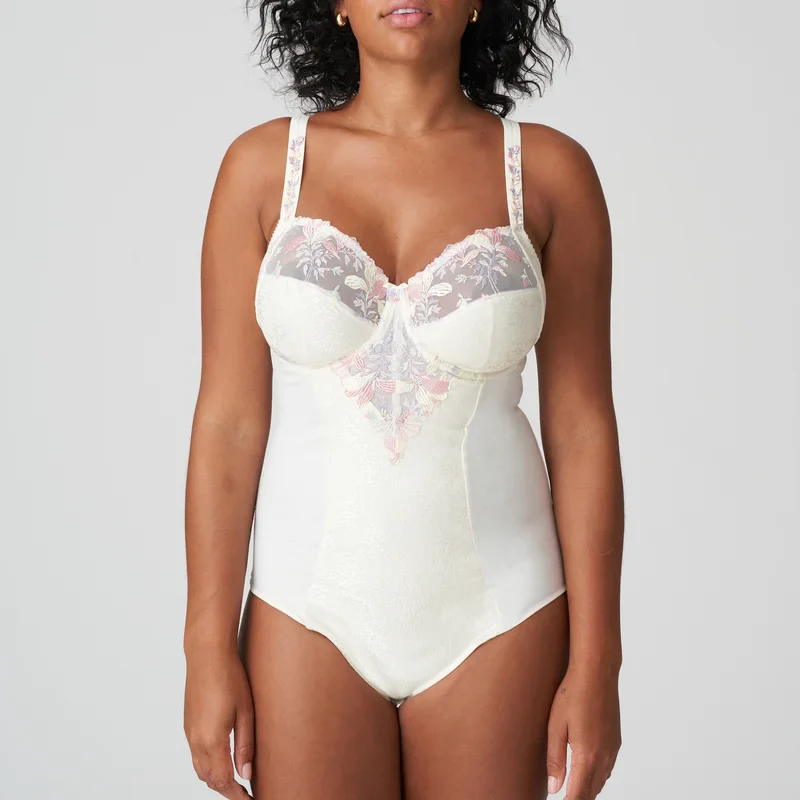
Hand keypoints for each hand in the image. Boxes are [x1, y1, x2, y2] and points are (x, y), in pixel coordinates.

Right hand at [184, 650, 253, 798]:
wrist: (207, 654)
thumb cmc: (229, 677)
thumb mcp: (246, 711)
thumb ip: (246, 745)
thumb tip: (246, 774)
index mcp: (212, 740)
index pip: (224, 781)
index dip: (237, 795)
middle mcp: (196, 740)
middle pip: (209, 779)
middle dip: (227, 790)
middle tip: (246, 794)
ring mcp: (190, 732)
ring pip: (200, 769)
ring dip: (216, 780)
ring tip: (237, 781)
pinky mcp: (189, 724)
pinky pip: (196, 755)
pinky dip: (208, 766)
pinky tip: (222, 760)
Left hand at [546, 663, 621, 798]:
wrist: (597, 673)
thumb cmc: (573, 694)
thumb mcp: (556, 726)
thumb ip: (555, 759)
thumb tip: (554, 788)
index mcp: (587, 756)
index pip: (578, 794)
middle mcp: (604, 757)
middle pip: (591, 792)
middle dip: (578, 798)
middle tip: (564, 797)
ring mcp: (612, 749)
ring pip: (601, 782)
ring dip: (587, 789)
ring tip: (572, 790)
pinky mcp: (616, 741)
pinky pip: (608, 769)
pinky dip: (597, 777)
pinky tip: (586, 773)